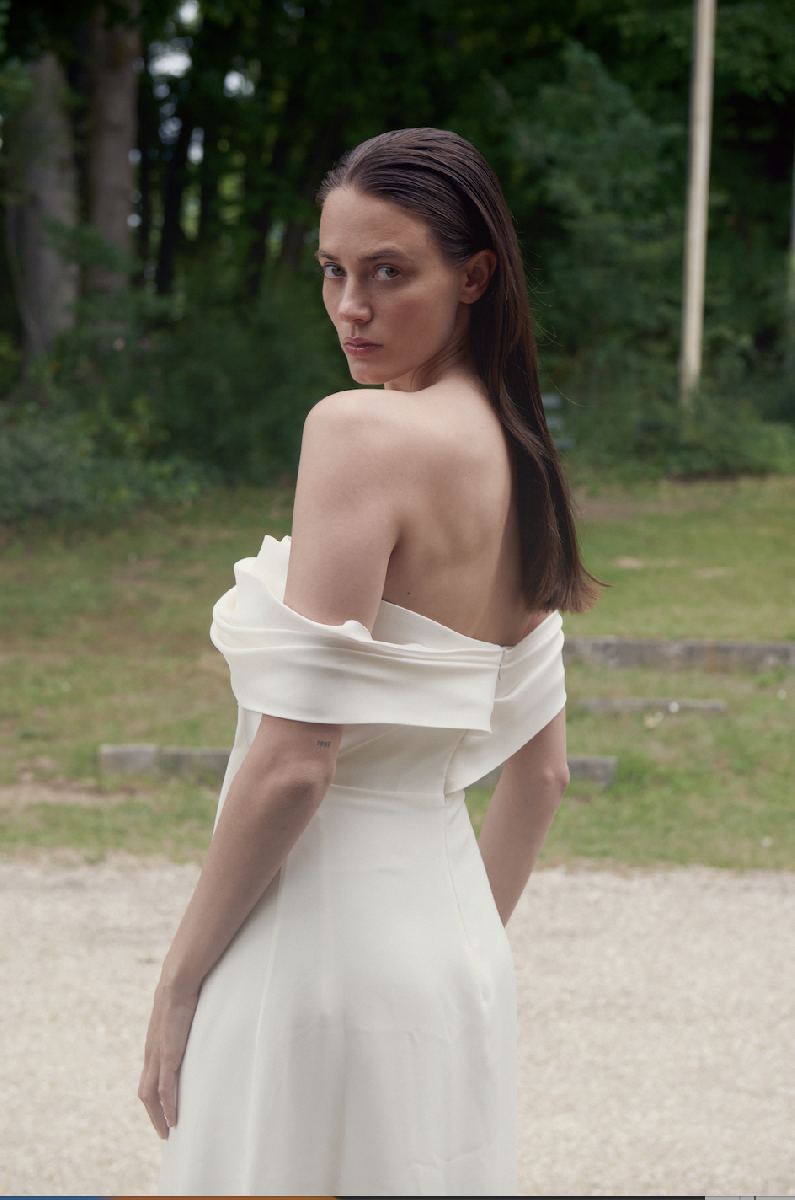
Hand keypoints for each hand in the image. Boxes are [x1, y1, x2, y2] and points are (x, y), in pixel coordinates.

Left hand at [139, 978, 199, 1137]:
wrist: (177, 982)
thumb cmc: (182, 992)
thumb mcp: (180, 1014)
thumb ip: (182, 1024)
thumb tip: (192, 1020)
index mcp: (153, 1045)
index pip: (148, 1078)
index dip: (153, 1097)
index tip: (162, 1110)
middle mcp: (151, 1054)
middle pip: (144, 1093)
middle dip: (152, 1114)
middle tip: (164, 1131)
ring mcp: (157, 1056)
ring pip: (150, 1096)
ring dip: (157, 1117)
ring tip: (168, 1132)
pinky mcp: (167, 1057)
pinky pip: (165, 1089)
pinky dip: (168, 1107)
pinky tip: (174, 1119)